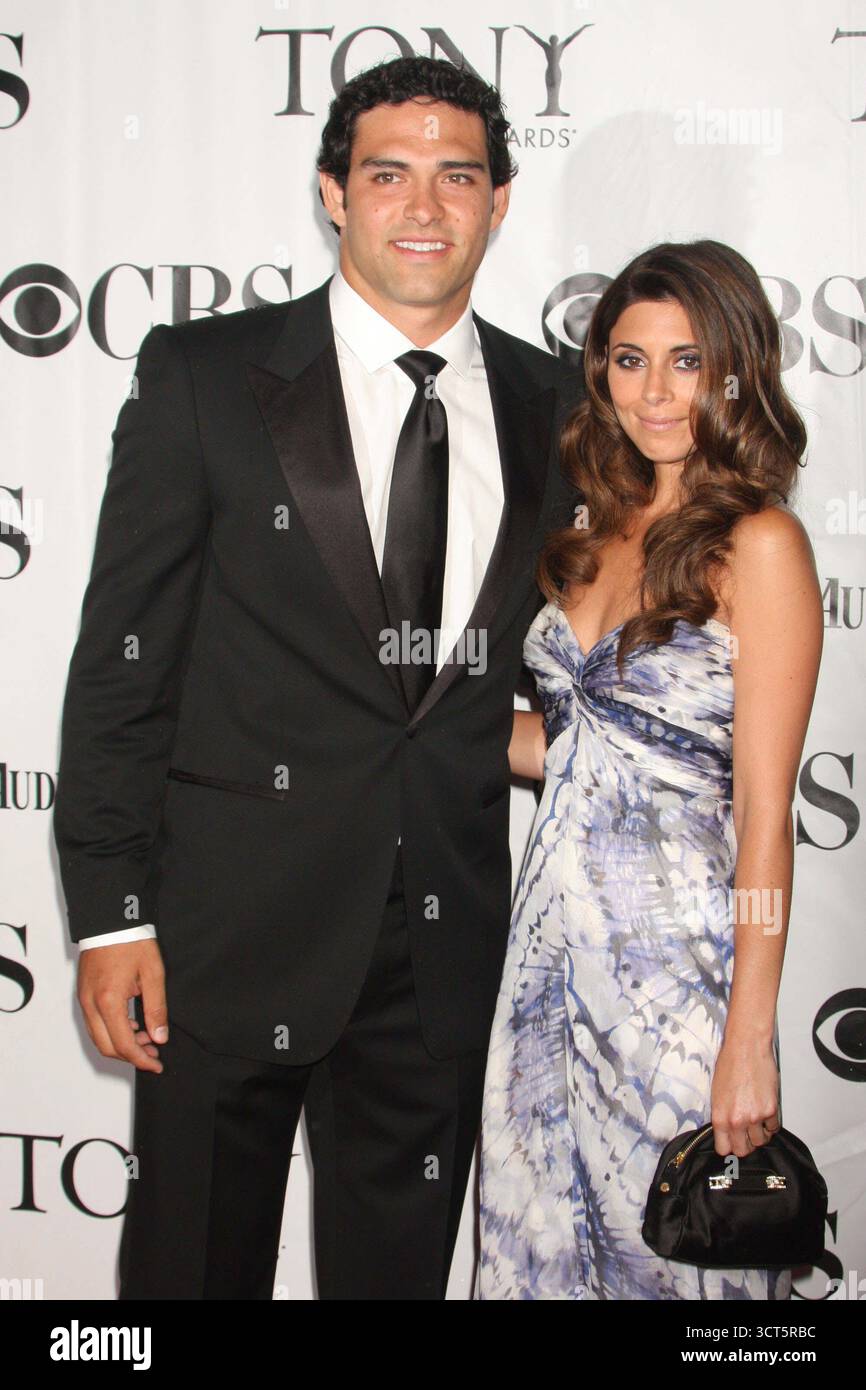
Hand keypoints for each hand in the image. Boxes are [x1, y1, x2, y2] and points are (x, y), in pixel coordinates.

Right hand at [77, 939, 167, 1072]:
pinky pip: (94, 1024)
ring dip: (121, 1045)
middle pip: (107, 1047)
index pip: (123, 1045)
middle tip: (154, 1054)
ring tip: (147, 1040)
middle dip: (131, 1056)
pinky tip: (132, 1026)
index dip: (141, 1059)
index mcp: (108, 1001)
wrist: (110, 920)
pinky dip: (112, 1032)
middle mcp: (90, 1004)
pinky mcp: (83, 994)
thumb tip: (159, 1037)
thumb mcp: (153, 974)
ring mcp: (83, 1000)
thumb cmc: (132, 942)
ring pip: (98, 1037)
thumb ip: (156, 1009)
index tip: (157, 1064)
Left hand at [710, 1033, 780, 1158]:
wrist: (746, 1047)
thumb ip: (722, 1116)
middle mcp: (737, 1120)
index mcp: (720, 1117)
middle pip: (743, 1150)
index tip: (732, 1142)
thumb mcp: (716, 1093)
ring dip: (759, 1134)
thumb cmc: (730, 1064)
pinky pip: (773, 1128)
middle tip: (746, 1134)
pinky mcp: (771, 1110)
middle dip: (745, 1145)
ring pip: (761, 1141)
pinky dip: (770, 1124)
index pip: (724, 1149)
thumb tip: (726, 1131)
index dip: (728, 1146)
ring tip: (756, 1120)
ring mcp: (755, 1117)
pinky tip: (765, 1112)